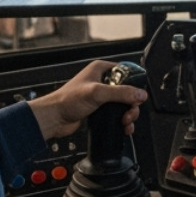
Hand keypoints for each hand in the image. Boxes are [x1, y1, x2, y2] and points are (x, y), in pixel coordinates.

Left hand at [28, 60, 147, 140]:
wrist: (54, 118)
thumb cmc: (67, 100)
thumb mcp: (97, 93)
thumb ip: (121, 93)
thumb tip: (140, 94)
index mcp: (101, 69)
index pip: (127, 72)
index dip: (134, 85)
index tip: (136, 97)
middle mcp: (102, 81)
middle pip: (128, 91)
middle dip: (132, 105)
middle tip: (129, 114)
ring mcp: (101, 96)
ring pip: (124, 104)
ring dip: (128, 114)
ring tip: (125, 122)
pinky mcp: (100, 109)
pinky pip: (117, 113)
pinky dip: (122, 121)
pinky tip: (123, 127)